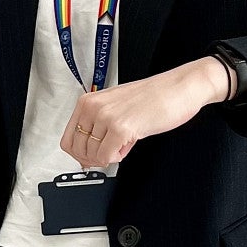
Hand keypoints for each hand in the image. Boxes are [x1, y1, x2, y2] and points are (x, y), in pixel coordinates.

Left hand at [61, 56, 229, 167]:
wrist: (178, 88)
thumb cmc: (153, 97)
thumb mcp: (116, 108)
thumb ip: (99, 128)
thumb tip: (88, 156)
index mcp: (88, 101)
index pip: (68, 139)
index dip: (81, 154)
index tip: (93, 156)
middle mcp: (93, 107)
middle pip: (77, 151)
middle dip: (94, 157)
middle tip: (111, 151)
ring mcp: (106, 117)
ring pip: (92, 156)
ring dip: (108, 156)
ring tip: (123, 143)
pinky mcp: (121, 128)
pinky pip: (107, 157)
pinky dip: (117, 158)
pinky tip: (128, 145)